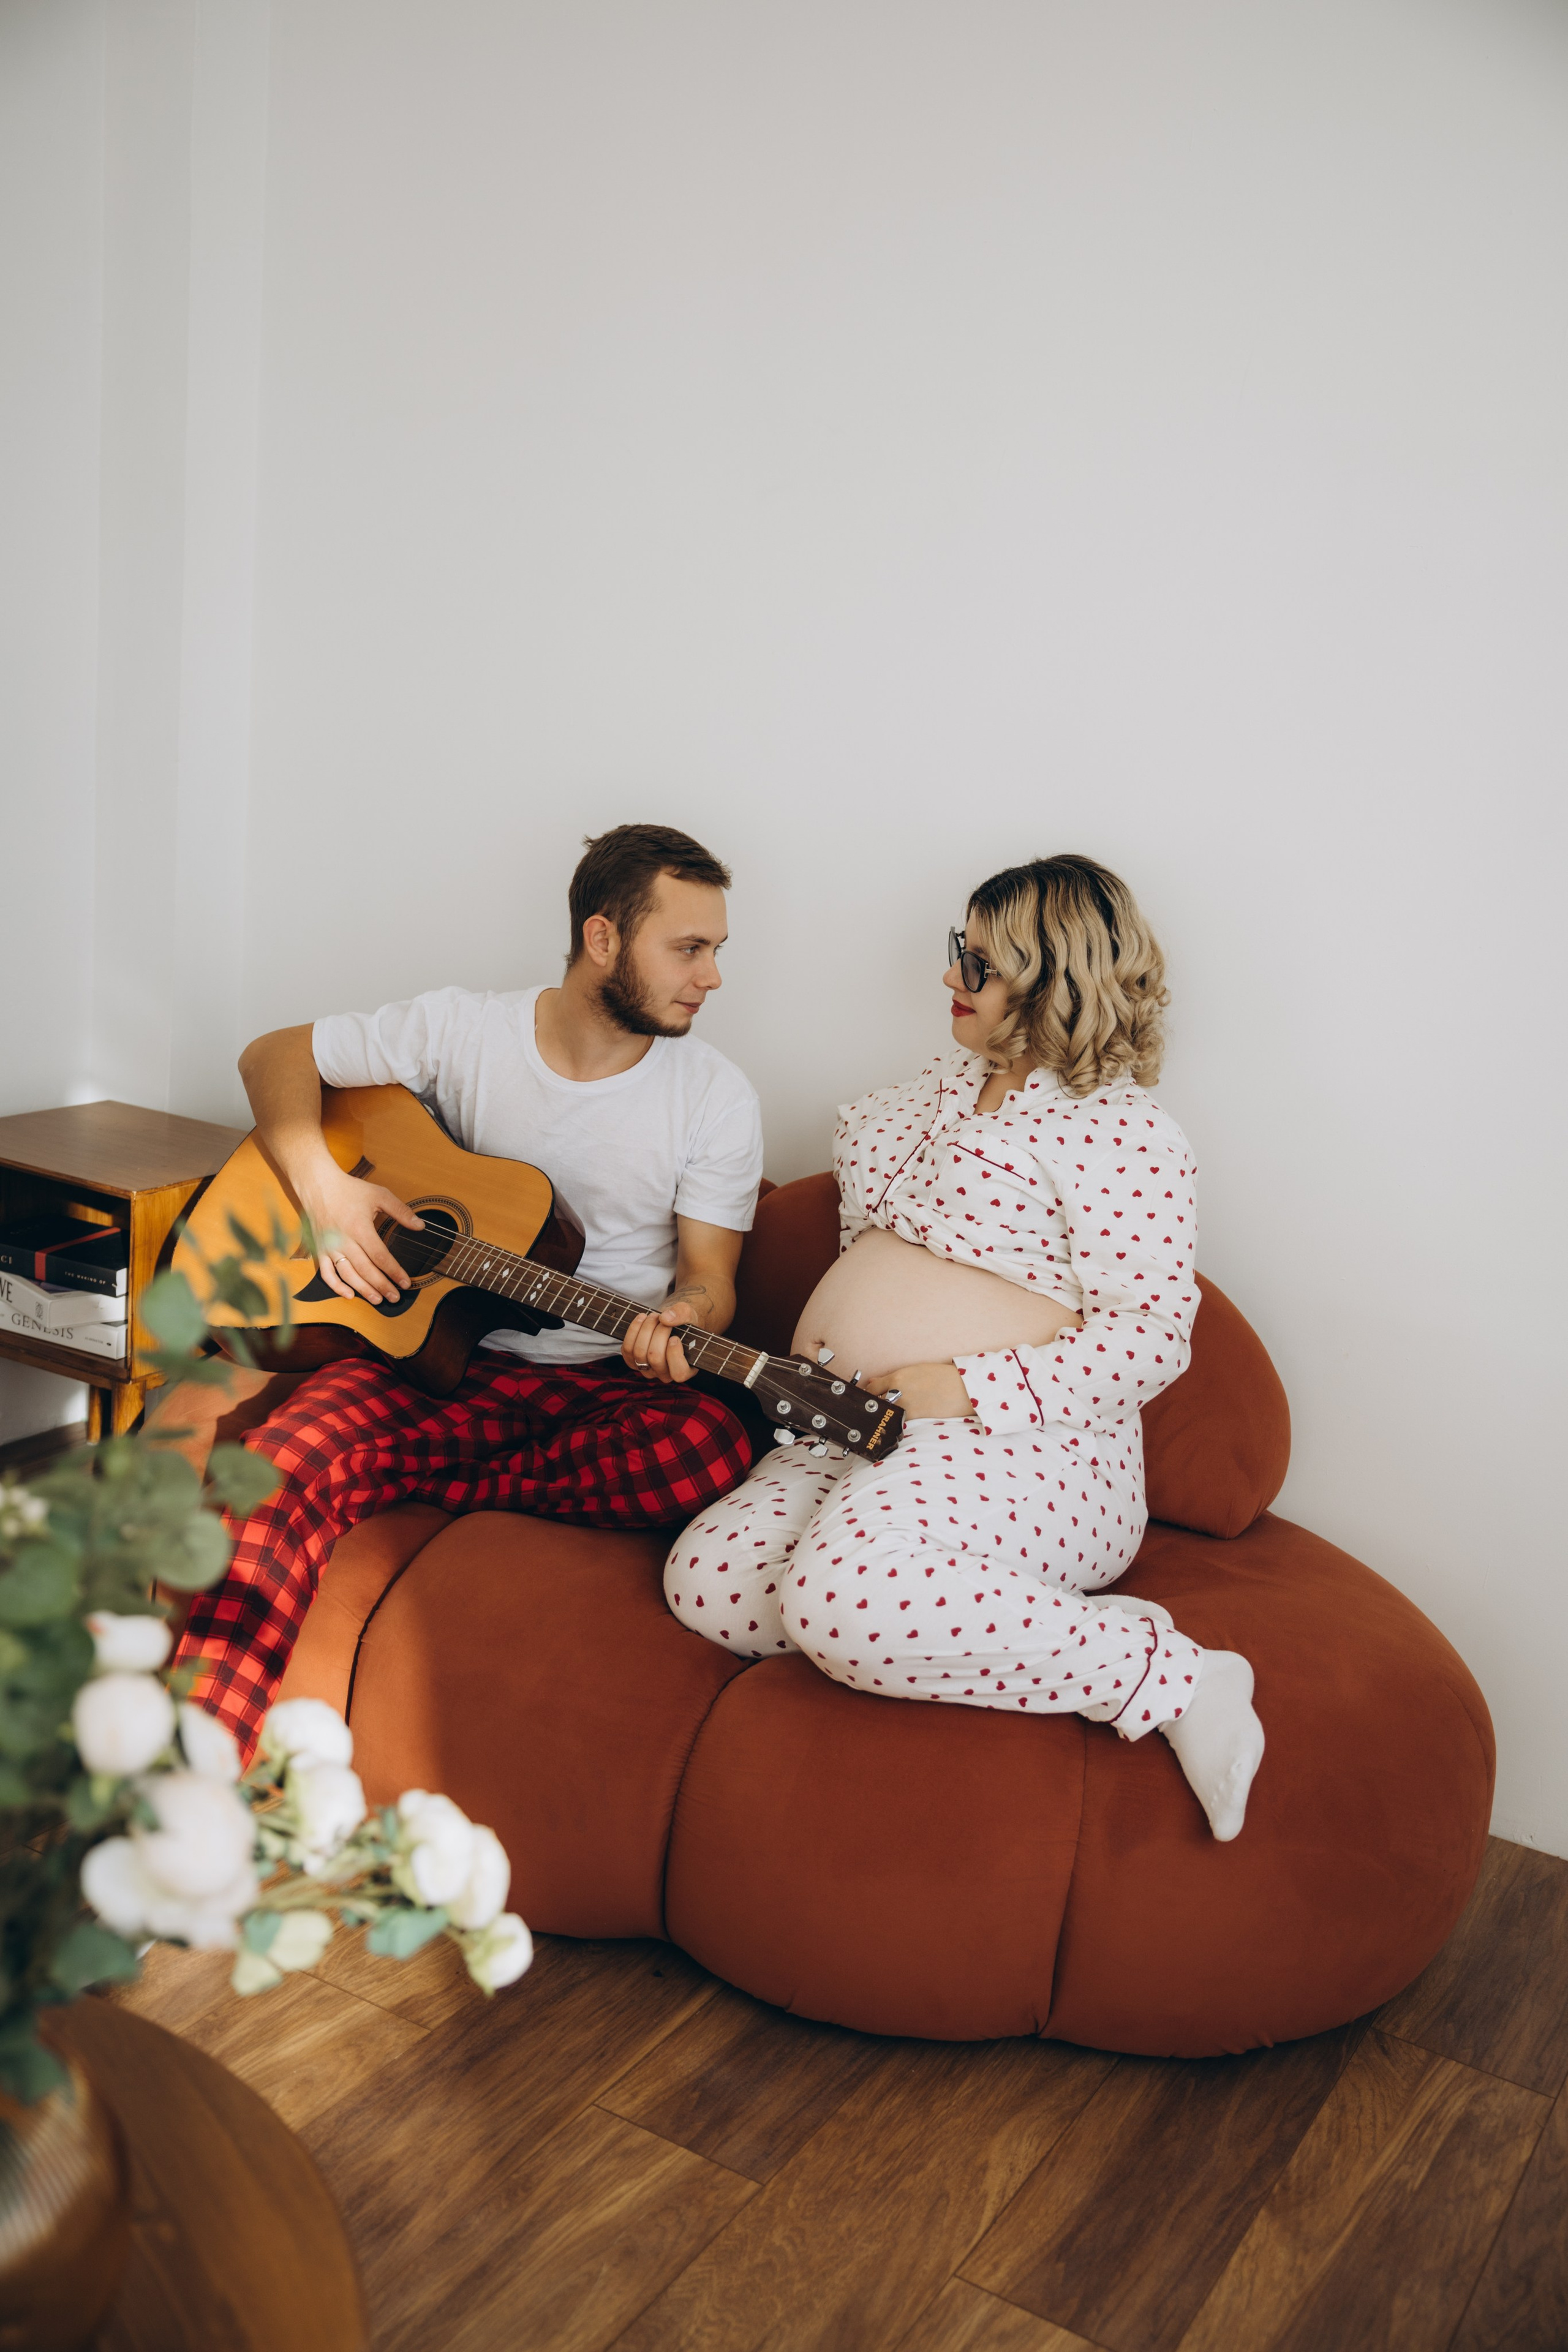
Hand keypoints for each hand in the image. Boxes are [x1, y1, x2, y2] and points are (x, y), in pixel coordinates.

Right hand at [300, 1165, 424, 1304]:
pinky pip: (326, 1273)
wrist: (318, 1185)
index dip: (394, 1272)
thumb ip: (401, 1211)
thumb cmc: (350, 1190)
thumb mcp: (379, 1195)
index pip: (381, 1257)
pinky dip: (336, 1286)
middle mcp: (344, 1240)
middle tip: (395, 1298)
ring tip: (378, 1300)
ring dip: (363, 1290)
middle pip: (366, 1270)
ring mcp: (329, 1247)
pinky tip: (349, 1294)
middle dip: (382, 1286)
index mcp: (360, 1228)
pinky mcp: (319, 1249)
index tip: (406, 1283)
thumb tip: (420, 1226)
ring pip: (348, 1275)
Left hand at [622, 1306, 694, 1384]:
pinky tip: (642, 1318)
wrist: (670, 1323)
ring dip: (645, 1329)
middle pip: (655, 1358)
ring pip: (639, 1353)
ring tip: (653, 1316)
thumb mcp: (689, 1315)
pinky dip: (633, 1330)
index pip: (679, 1373)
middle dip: (658, 1333)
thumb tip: (665, 1319)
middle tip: (662, 1318)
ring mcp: (648, 1370)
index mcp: (686, 1369)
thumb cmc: (684, 1323)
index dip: (674, 1355)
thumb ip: (682, 1314)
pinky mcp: (633, 1362)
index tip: (674, 1337)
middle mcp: (666, 1374)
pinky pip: (627, 1349)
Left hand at [865, 1362, 975, 1418]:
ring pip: (886, 1413)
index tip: (869, 1397)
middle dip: (874, 1406)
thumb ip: (892, 1378)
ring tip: (888, 1414)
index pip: (872, 1389)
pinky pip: (898, 1421)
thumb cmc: (940, 1376)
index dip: (869, 1394)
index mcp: (897, 1377)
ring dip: (885, 1414)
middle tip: (875, 1408)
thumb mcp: (914, 1370)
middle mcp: (897, 1393)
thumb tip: (873, 1382)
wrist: (962, 1389)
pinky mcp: (914, 1418)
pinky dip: (896, 1421)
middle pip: (876, 1403)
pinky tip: (899, 1419)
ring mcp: (905, 1407)